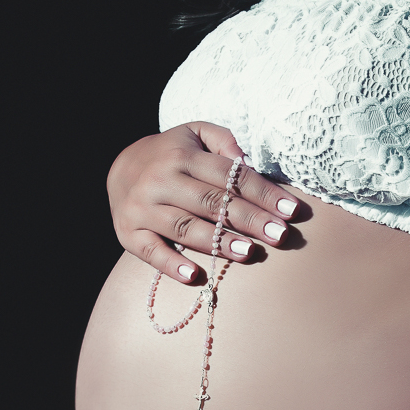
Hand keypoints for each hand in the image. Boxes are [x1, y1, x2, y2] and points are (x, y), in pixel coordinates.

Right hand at [106, 122, 301, 282]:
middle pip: (212, 202)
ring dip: (218, 242)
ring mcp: (143, 209)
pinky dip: (171, 265)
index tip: (291, 211)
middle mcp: (161, 181)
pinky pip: (152, 252)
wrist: (118, 170)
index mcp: (181, 156)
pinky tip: (194, 276)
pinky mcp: (129, 234)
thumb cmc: (170, 155)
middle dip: (249, 220)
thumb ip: (222, 140)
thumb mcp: (194, 134)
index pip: (230, 176)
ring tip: (250, 253)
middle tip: (280, 235)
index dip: (263, 193)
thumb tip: (245, 162)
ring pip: (186, 227)